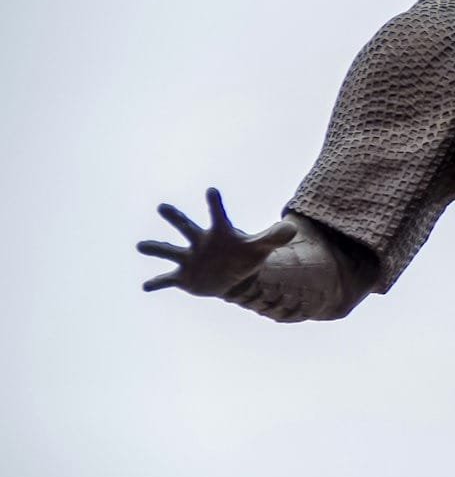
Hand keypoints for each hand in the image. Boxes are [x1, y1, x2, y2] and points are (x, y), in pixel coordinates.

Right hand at [138, 188, 296, 296]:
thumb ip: (273, 237)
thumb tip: (292, 228)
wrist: (230, 276)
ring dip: (155, 248)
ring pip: (169, 251)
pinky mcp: (182, 277)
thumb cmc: (243, 256)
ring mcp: (188, 259)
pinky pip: (167, 279)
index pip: (219, 216)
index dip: (217, 205)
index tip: (212, 190)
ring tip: (140, 245)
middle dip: (176, 218)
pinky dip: (157, 283)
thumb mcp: (260, 248)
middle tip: (163, 206)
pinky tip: (146, 286)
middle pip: (186, 227)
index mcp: (219, 233)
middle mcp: (199, 242)